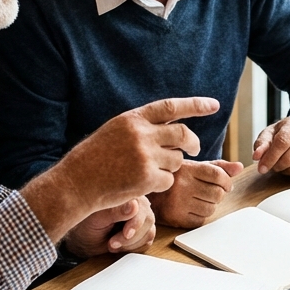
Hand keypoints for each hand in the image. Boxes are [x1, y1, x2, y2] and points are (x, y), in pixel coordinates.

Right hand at [58, 97, 217, 212]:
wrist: (76, 183)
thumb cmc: (94, 159)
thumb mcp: (115, 131)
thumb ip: (141, 126)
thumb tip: (172, 126)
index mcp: (132, 119)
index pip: (171, 107)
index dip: (195, 105)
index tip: (214, 105)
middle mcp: (141, 134)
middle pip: (183, 134)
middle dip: (193, 142)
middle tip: (194, 148)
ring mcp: (145, 156)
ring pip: (176, 160)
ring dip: (170, 166)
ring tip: (149, 170)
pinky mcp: (147, 178)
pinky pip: (168, 180)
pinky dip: (161, 183)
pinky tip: (143, 184)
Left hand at [63, 197, 154, 255]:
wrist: (83, 239)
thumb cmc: (86, 225)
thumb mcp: (97, 218)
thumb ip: (115, 211)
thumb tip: (134, 206)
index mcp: (126, 194)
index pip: (141, 207)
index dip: (135, 223)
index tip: (125, 234)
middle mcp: (137, 203)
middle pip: (148, 220)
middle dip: (130, 237)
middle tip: (112, 244)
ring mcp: (142, 217)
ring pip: (148, 232)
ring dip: (130, 244)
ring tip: (112, 245)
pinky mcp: (143, 231)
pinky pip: (147, 242)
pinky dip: (133, 248)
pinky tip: (120, 246)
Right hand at [149, 160, 243, 227]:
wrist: (146, 194)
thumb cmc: (174, 179)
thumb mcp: (193, 166)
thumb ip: (217, 167)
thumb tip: (239, 167)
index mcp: (186, 169)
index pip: (218, 175)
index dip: (227, 181)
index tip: (225, 184)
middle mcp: (182, 186)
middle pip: (217, 194)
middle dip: (219, 194)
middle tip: (211, 192)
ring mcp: (178, 203)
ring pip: (211, 209)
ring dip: (210, 205)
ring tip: (199, 199)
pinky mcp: (176, 218)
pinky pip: (201, 221)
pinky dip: (201, 216)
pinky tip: (192, 208)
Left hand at [252, 117, 289, 178]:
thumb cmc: (287, 132)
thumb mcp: (271, 132)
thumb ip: (262, 143)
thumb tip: (256, 156)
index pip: (282, 143)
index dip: (270, 158)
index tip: (261, 168)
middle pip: (289, 159)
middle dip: (276, 166)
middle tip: (271, 164)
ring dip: (284, 171)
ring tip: (282, 164)